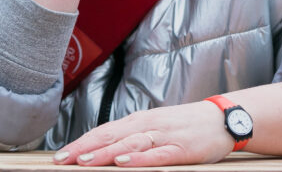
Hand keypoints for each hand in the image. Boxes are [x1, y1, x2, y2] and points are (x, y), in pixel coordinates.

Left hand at [53, 101, 232, 166]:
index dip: (81, 143)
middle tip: (61, 160)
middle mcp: (147, 125)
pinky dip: (138, 159)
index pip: (104, 131)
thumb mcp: (155, 126)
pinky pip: (155, 155)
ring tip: (84, 161)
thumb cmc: (186, 125)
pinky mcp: (180, 149)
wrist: (222, 118)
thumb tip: (103, 147)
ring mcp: (164, 136)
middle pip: (110, 137)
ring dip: (104, 153)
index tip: (60, 155)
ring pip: (128, 145)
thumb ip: (131, 135)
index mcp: (139, 120)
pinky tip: (123, 163)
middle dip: (83, 149)